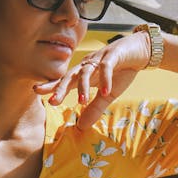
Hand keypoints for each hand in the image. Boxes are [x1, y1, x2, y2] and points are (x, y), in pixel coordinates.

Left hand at [38, 29, 152, 130]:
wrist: (140, 51)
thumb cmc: (121, 71)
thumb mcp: (107, 95)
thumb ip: (94, 108)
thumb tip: (81, 127)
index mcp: (84, 74)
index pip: (65, 81)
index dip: (52, 86)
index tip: (37, 92)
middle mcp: (88, 65)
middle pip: (71, 76)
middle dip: (61, 88)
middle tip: (53, 100)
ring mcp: (100, 59)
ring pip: (87, 72)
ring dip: (84, 87)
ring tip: (82, 102)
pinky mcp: (114, 55)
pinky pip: (107, 67)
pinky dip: (105, 79)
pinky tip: (105, 91)